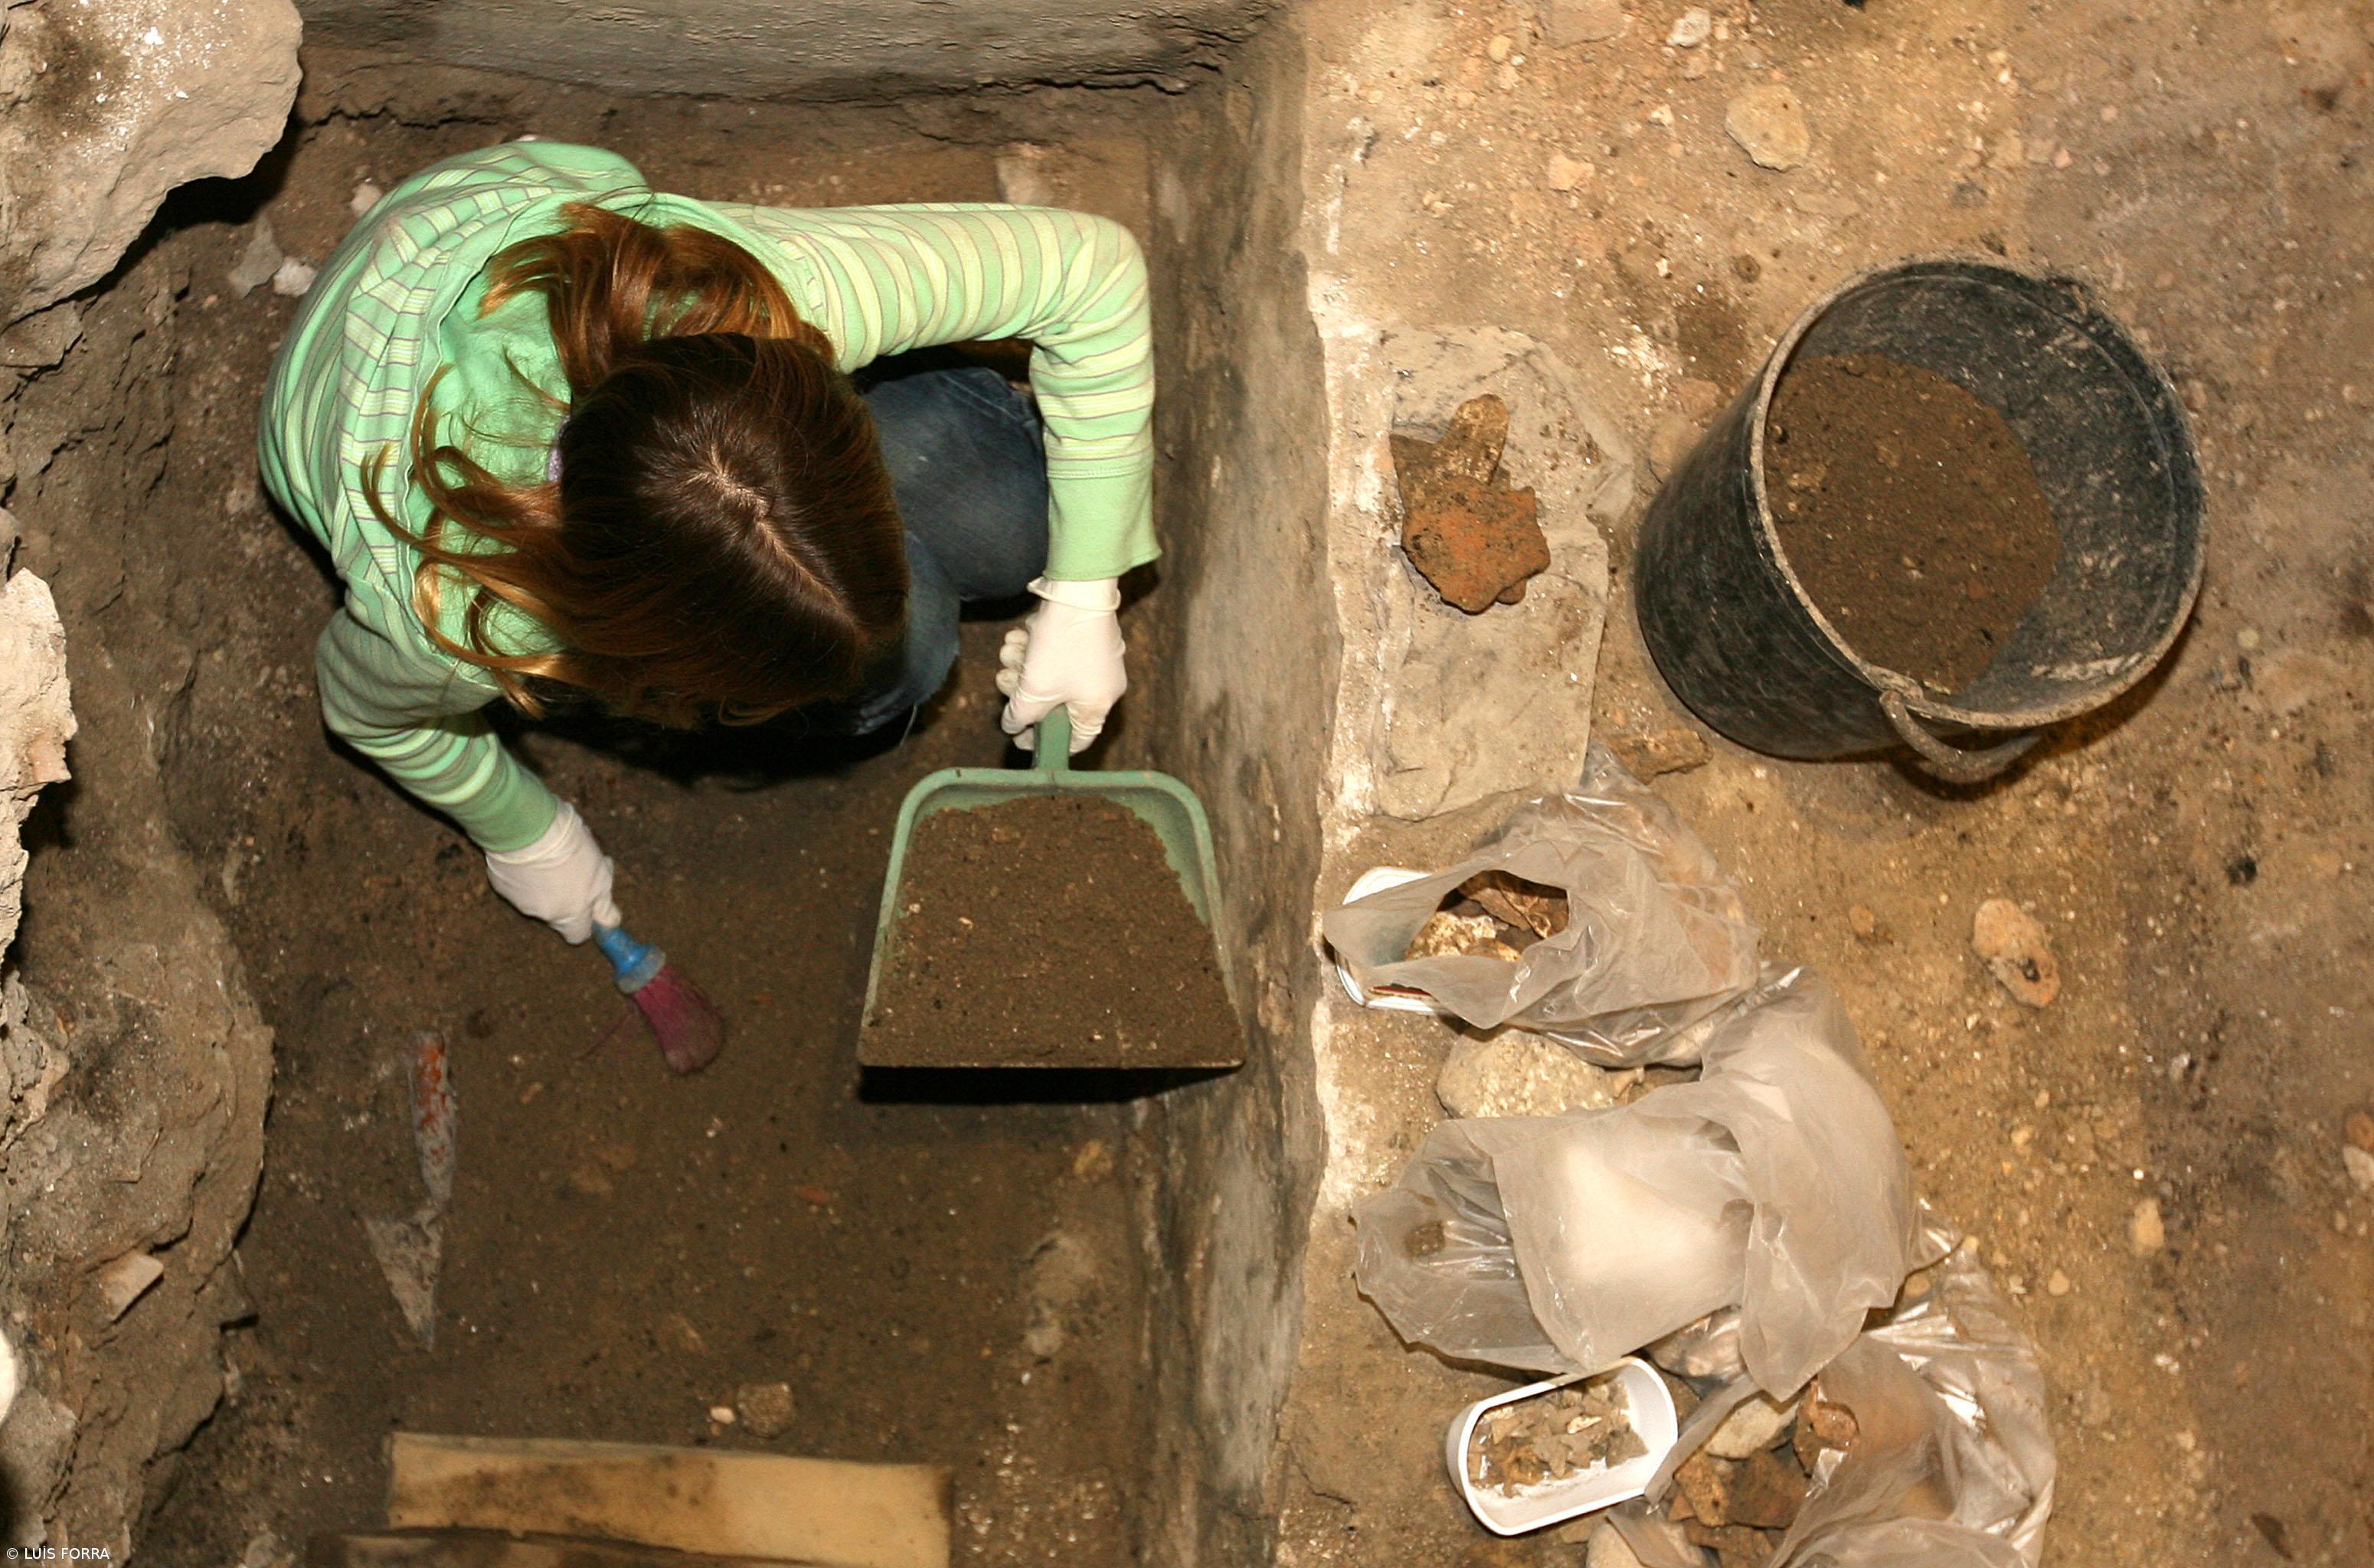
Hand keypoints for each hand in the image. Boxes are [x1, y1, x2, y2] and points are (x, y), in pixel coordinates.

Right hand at [483, 800, 621, 943]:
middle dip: (565, 896)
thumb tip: (609, 921)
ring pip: (536, 897)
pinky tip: (529, 852)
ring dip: (544, 883)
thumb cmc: (571, 850)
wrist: (529, 828)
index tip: (589, 903)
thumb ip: (603, 902)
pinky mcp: (500, 884)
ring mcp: (518, 900)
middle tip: (572, 869)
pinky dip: (523, 873)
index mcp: (571, 914)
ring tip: (549, 856)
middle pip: (557, 914)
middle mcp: (543, 914)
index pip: (578, 934)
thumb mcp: (600, 875)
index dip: (584, 920)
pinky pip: (516, 883)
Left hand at [997, 577, 1125, 753]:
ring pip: (1048, 676)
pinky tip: (1021, 636)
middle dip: (1023, 692)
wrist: (1077, 591)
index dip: (1043, 742)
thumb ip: (1020, 716)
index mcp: (1097, 706)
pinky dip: (1033, 648)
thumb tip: (1013, 726)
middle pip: (1053, 705)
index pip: (1075, 741)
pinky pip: (1053, 654)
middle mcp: (1100, 686)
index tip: (1018, 737)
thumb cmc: (1063, 646)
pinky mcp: (1081, 638)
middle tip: (1006, 681)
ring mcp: (1091, 661)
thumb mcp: (1035, 690)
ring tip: (1012, 651)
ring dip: (1023, 665)